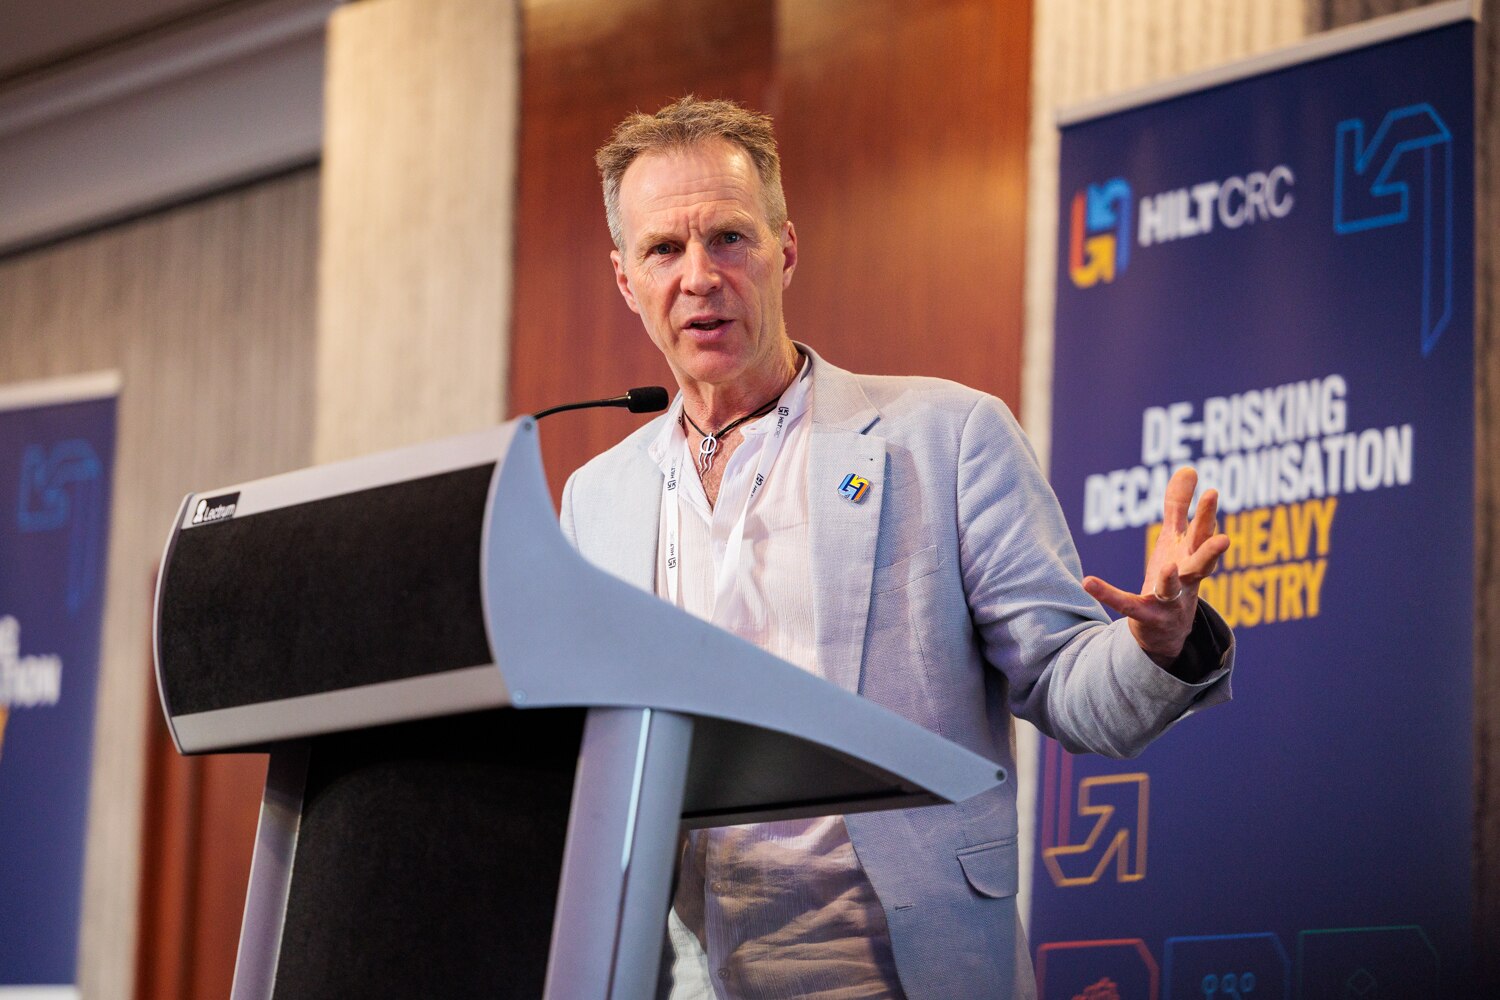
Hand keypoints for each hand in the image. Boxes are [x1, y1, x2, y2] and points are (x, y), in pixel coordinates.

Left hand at [1082, 467, 1229, 667]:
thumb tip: (1189, 468)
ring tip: (1168, 568)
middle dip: (1210, 550)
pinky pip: (1126, 605)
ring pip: (1173, 590)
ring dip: (1172, 580)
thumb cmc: (1175, 577)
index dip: (1206, 514)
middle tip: (1223, 538)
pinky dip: (1108, 594)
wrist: (1167, 630)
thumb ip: (1180, 506)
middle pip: (1200, 562)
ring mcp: (1169, 600)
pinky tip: (1088, 582)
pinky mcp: (1145, 616)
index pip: (1202, 533)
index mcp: (1191, 557)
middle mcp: (1187, 579)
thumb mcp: (1175, 540)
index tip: (1210, 493)